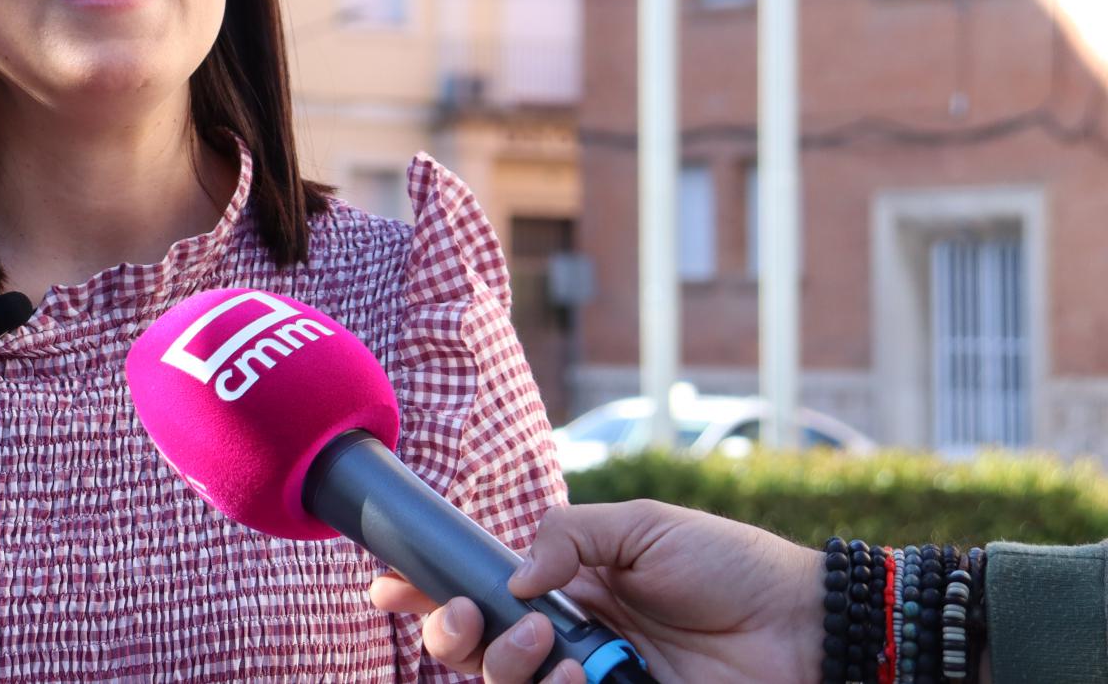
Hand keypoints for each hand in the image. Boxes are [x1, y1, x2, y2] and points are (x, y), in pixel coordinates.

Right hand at [367, 499, 820, 683]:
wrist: (806, 629)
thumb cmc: (731, 566)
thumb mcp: (644, 525)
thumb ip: (568, 537)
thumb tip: (510, 578)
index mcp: (566, 587)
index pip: (481, 590)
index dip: (426, 590)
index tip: (386, 586)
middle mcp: (568, 640)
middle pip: (473, 650)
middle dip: (448, 634)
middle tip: (467, 618)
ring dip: (504, 667)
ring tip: (552, 646)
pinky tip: (586, 675)